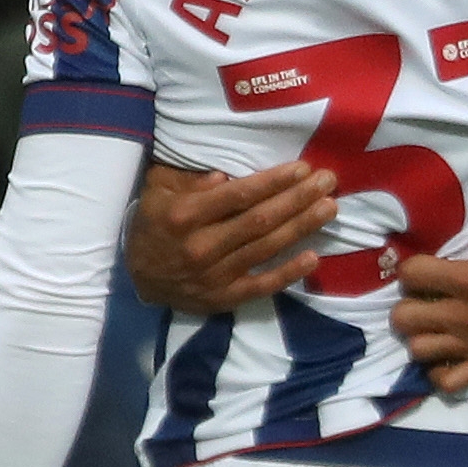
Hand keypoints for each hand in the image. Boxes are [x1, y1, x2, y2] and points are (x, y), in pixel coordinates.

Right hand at [129, 160, 334, 313]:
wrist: (138, 277)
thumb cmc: (154, 224)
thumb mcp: (158, 190)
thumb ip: (187, 178)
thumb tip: (224, 175)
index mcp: (186, 214)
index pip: (239, 195)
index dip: (274, 181)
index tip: (302, 168)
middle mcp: (202, 245)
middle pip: (260, 220)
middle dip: (298, 199)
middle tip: (328, 182)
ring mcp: (215, 275)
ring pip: (266, 248)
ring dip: (302, 227)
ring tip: (329, 208)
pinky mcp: (224, 298)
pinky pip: (262, 285)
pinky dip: (288, 272)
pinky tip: (313, 257)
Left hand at [389, 170, 467, 390]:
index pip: (412, 275)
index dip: (408, 269)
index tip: (418, 265)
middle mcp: (466, 316)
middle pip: (404, 319)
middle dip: (406, 307)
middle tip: (420, 299)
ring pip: (419, 351)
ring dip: (420, 339)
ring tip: (431, 327)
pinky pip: (447, 381)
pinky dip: (440, 372)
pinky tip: (447, 356)